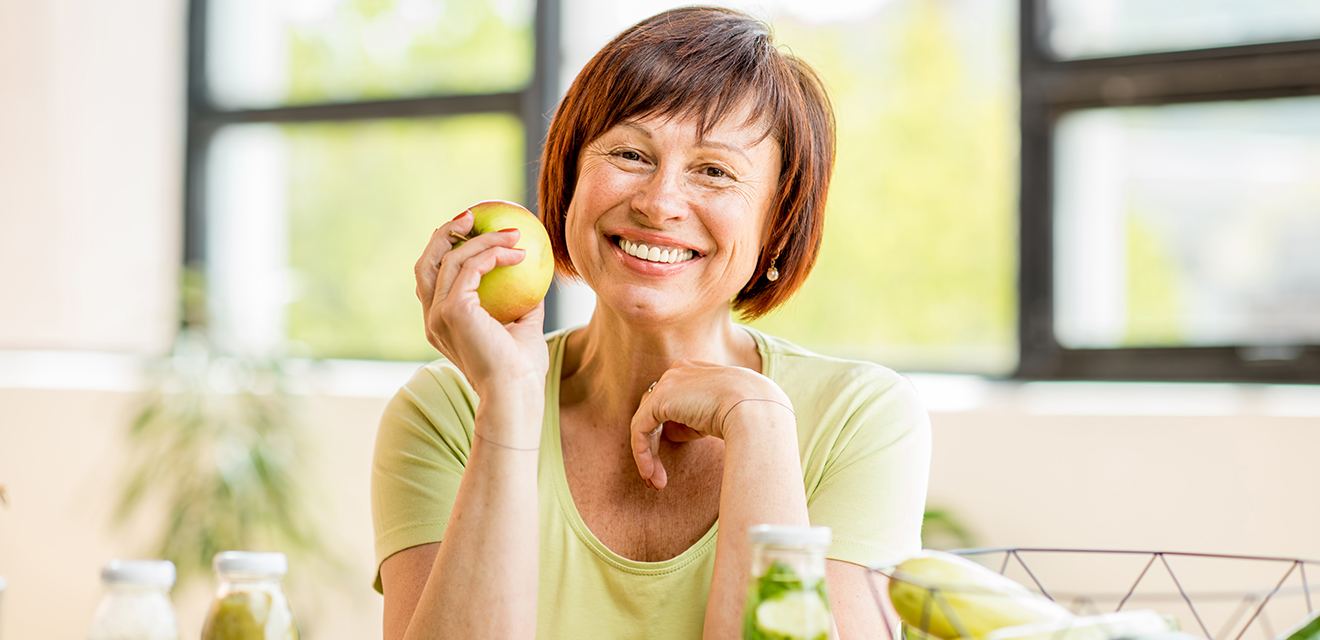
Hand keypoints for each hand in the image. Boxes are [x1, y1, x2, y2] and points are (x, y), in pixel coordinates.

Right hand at [414, 209, 548, 397]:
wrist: (515, 395)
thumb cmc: (521, 370)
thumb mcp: (523, 328)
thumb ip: (523, 303)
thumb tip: (534, 275)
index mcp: (441, 325)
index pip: (433, 280)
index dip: (446, 250)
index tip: (473, 232)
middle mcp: (432, 319)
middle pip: (426, 263)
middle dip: (445, 234)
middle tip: (473, 216)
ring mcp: (438, 314)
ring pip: (449, 259)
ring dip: (482, 239)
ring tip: (512, 232)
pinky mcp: (453, 310)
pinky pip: (471, 267)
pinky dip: (494, 253)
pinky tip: (519, 253)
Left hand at [629, 361, 793, 489]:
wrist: (755, 410)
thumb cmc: (748, 415)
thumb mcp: (718, 414)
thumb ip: (693, 418)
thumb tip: (669, 432)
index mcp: (694, 370)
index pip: (671, 400)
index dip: (668, 429)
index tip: (673, 456)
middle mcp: (678, 371)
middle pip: (654, 411)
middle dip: (654, 445)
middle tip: (657, 475)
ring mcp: (667, 382)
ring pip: (645, 422)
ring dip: (648, 454)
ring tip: (657, 482)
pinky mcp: (659, 399)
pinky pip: (640, 429)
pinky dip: (642, 453)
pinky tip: (651, 473)